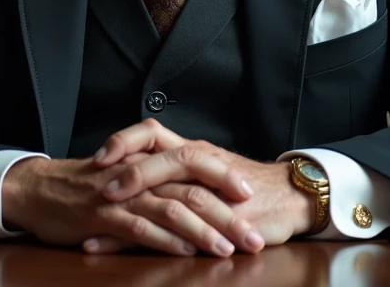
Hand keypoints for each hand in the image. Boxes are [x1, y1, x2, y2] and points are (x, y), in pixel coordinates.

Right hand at [1, 152, 261, 256]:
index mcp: (148, 160)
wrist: (37, 188)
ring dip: (203, 231)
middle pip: (193, 188)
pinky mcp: (103, 216)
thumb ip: (157, 183)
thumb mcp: (126, 176)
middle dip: (228, 215)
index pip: (195, 160)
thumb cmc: (85, 186)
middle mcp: (140, 174)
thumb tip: (196, 199)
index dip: (225, 176)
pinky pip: (139, 227)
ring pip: (171, 208)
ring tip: (227, 250)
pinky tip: (184, 252)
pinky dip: (165, 240)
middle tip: (254, 237)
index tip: (251, 195)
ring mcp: (122, 195)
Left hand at [84, 119, 316, 252]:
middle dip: (130, 174)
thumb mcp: (208, 169)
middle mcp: (200, 165)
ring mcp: (213, 192)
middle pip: (163, 158)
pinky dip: (156, 242)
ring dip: (135, 211)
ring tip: (100, 224)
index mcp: (192, 151)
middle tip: (99, 189)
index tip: (98, 156)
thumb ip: (176, 169)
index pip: (152, 134)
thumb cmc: (247, 185)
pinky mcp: (224, 220)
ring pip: (173, 195)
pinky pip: (187, 231)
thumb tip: (132, 170)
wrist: (291, 198)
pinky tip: (139, 254)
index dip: (124, 141)